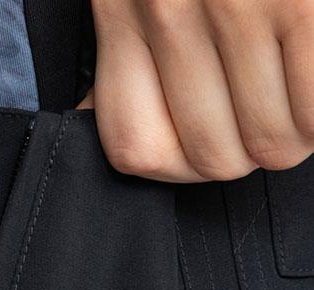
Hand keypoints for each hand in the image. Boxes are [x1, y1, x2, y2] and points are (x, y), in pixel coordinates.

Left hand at [77, 0, 313, 179]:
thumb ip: (127, 54)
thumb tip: (105, 124)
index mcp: (120, 8)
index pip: (135, 149)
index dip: (182, 164)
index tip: (208, 138)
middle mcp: (167, 7)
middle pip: (214, 158)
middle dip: (249, 149)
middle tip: (267, 110)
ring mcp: (235, 5)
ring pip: (270, 143)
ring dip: (296, 130)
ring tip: (298, 88)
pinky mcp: (297, 3)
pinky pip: (313, 113)